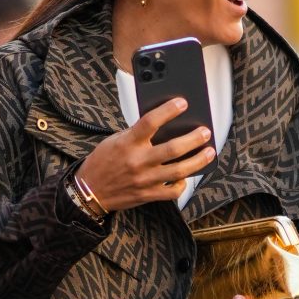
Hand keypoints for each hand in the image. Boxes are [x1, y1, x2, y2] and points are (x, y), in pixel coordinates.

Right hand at [74, 98, 215, 211]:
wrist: (90, 191)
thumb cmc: (103, 162)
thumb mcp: (115, 140)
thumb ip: (137, 133)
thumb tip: (163, 124)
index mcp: (128, 143)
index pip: (150, 122)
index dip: (168, 110)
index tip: (182, 103)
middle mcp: (138, 161)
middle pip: (173, 149)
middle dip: (194, 139)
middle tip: (205, 132)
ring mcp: (145, 180)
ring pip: (179, 171)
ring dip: (198, 161)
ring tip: (209, 152)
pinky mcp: (148, 195)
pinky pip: (172, 192)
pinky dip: (182, 184)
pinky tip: (186, 177)